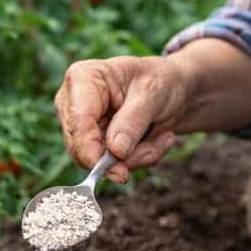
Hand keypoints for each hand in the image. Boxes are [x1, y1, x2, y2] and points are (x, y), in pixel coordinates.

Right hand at [53, 56, 186, 181]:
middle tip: (153, 151)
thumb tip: (115, 151)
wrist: (176, 89)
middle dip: (123, 157)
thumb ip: (132, 122)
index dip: (91, 150)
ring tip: (165, 136)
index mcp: (82, 79)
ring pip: (99, 162)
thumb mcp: (153, 93)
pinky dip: (140, 158)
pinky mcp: (94, 145)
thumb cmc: (161, 80)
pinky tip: (157, 140)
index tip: (117, 171)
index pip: (77, 121)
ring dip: (138, 157)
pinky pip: (111, 167)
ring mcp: (82, 126)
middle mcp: (74, 104)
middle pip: (81, 148)